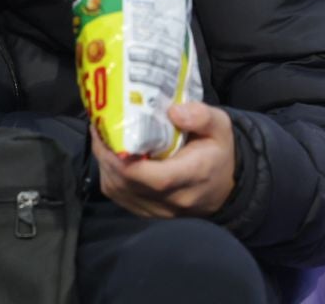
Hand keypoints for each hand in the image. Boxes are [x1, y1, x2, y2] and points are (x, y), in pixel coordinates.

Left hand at [92, 102, 236, 217]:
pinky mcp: (148, 212)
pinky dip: (109, 175)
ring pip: (118, 190)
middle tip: (100, 127)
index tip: (110, 129)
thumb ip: (201, 116)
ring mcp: (160, 210)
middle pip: (128, 182)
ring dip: (105, 163)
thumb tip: (174, 111)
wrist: (224, 185)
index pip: (155, 177)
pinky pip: (119, 196)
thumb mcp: (219, 126)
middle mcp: (175, 199)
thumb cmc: (217, 151)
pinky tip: (110, 156)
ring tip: (102, 138)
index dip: (125, 157)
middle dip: (107, 154)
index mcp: (194, 175)